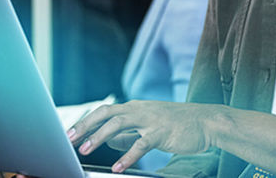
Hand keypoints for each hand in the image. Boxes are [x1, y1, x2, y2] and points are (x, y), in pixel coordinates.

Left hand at [66, 100, 226, 172]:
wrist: (206, 122)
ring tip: (86, 150)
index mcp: (134, 108)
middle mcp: (139, 110)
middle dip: (85, 126)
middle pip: (105, 114)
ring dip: (100, 137)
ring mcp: (150, 119)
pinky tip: (118, 167)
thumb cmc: (177, 125)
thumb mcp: (149, 126)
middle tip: (69, 139)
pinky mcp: (162, 132)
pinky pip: (141, 144)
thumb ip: (128, 134)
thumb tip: (109, 141)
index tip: (69, 133)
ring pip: (118, 124)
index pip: (103, 112)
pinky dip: (128, 155)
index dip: (85, 122)